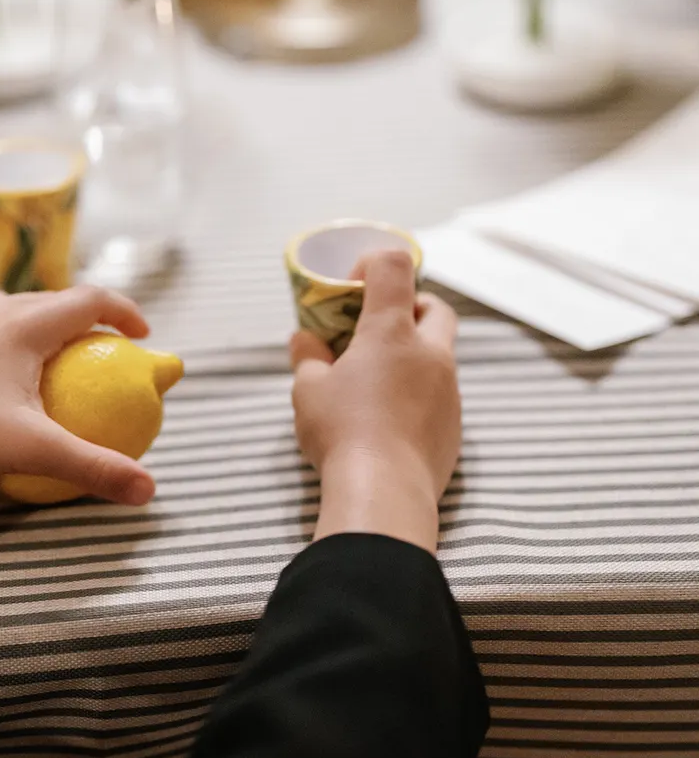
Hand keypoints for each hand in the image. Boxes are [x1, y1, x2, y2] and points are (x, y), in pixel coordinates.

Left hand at [0, 287, 156, 506]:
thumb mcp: (35, 450)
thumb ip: (94, 467)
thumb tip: (147, 489)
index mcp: (25, 324)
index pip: (91, 299)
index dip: (124, 313)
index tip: (140, 336)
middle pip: (52, 302)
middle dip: (83, 321)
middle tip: (98, 353)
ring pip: (10, 311)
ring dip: (37, 328)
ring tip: (44, 363)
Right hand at [291, 251, 459, 553]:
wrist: (384, 493)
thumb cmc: (341, 433)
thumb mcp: (308, 390)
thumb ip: (308, 358)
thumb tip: (304, 341)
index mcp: (392, 332)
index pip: (395, 268)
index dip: (373, 264)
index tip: (352, 285)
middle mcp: (430, 354)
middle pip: (435, 308)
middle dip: (410, 307)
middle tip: (377, 327)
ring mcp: (449, 391)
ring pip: (440, 355)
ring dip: (414, 355)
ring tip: (376, 381)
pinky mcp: (454, 426)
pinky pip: (440, 396)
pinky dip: (419, 394)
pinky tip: (390, 420)